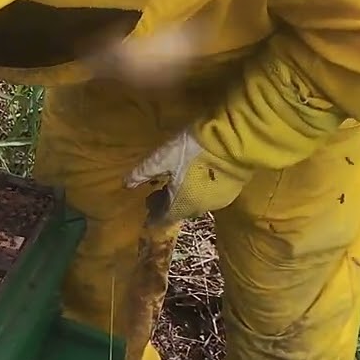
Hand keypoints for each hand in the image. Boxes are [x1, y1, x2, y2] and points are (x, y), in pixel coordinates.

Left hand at [125, 131, 251, 225]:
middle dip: (167, 204)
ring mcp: (217, 202)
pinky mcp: (230, 193)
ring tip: (175, 183)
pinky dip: (198, 191)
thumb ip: (143, 172)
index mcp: (181, 203)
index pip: (164, 218)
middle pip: (180, 211)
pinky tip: (195, 178)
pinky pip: (208, 197)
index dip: (154, 213)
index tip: (148, 205)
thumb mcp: (162, 158)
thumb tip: (126, 184)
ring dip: (184, 197)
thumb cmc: (192, 149)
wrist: (233, 141)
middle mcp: (199, 208)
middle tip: (158, 191)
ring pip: (195, 204)